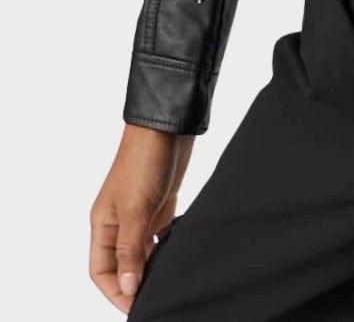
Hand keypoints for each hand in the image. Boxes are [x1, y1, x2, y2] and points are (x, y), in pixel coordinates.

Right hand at [89, 123, 195, 312]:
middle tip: (155, 297)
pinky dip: (166, 249)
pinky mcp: (160, 205)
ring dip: (151, 268)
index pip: (100, 271)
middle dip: (134, 284)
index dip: (114, 291)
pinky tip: (177, 256)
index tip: (135, 306)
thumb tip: (127, 287)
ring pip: (141, 253)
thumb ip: (131, 250)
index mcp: (103, 223)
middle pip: (121, 265)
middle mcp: (118, 222)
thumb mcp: (136, 209)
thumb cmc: (144, 160)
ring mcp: (140, 214)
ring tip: (167, 281)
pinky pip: (159, 237)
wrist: (168, 126)